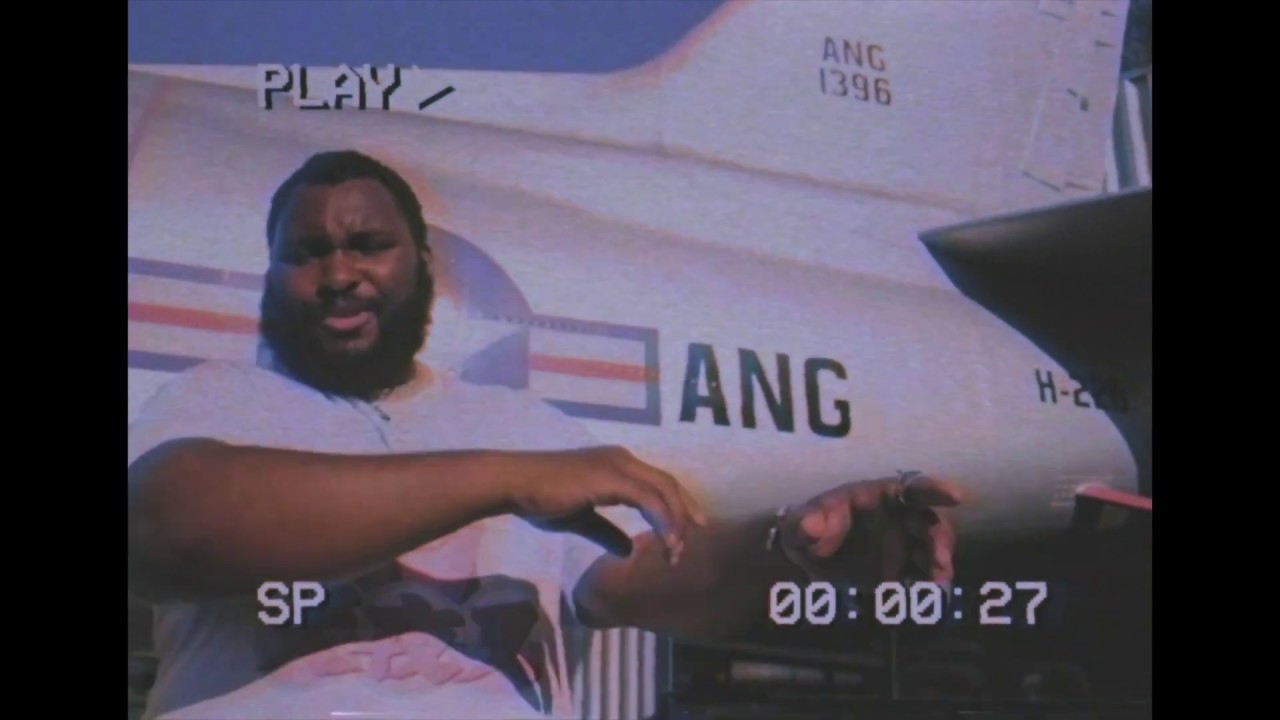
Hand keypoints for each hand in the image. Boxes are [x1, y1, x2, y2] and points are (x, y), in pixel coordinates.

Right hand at [498, 446, 706, 563]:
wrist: (514, 483)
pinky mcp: (611, 477)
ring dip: (675, 522)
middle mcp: (622, 459)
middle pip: (668, 483)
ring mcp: (618, 465)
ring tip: (677, 551)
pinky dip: (663, 522)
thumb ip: (606, 531)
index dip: (676, 505)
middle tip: (695, 538)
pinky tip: (667, 543)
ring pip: (663, 491)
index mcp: (615, 464)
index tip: (688, 530)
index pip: (656, 482)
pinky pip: (649, 500)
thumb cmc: (540, 498)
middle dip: (685, 512)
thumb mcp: (580, 518)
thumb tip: (628, 550)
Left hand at [778, 474, 963, 585]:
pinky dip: (925, 594)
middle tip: (941, 568)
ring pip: (932, 556)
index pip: (911, 487)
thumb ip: (802, 523)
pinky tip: (920, 607)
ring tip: (932, 594)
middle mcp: (899, 520)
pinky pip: (921, 582)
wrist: (804, 563)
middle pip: (931, 526)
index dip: (934, 489)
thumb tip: (810, 528)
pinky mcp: (901, 576)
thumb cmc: (804, 529)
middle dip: (941, 544)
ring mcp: (903, 549)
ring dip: (939, 572)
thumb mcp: (796, 523)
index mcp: (879, 497)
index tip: (956, 496)